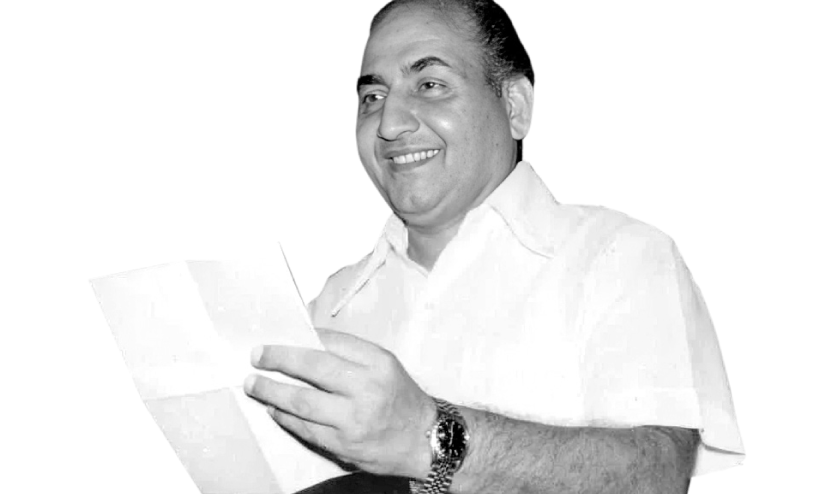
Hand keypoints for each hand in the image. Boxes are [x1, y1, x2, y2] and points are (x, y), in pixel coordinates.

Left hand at [244, 328, 435, 477]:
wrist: (424, 440)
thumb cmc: (402, 398)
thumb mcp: (386, 365)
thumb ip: (350, 352)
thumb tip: (307, 340)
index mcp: (378, 363)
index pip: (331, 343)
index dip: (301, 339)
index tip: (279, 336)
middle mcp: (366, 389)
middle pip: (313, 368)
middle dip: (279, 359)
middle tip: (257, 356)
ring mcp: (353, 420)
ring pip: (302, 402)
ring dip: (273, 391)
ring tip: (254, 384)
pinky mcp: (343, 445)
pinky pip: (305, 428)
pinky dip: (285, 417)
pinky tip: (274, 408)